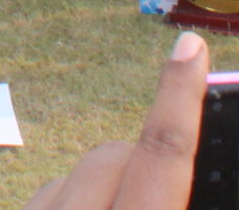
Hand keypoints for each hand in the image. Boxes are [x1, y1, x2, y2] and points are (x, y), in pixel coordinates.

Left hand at [22, 31, 206, 209]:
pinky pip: (47, 195)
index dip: (180, 95)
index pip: (163, 150)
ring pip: (76, 172)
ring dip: (101, 188)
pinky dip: (69, 204)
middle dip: (138, 166)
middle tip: (160, 200)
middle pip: (116, 154)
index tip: (191, 46)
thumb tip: (174, 167)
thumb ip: (171, 195)